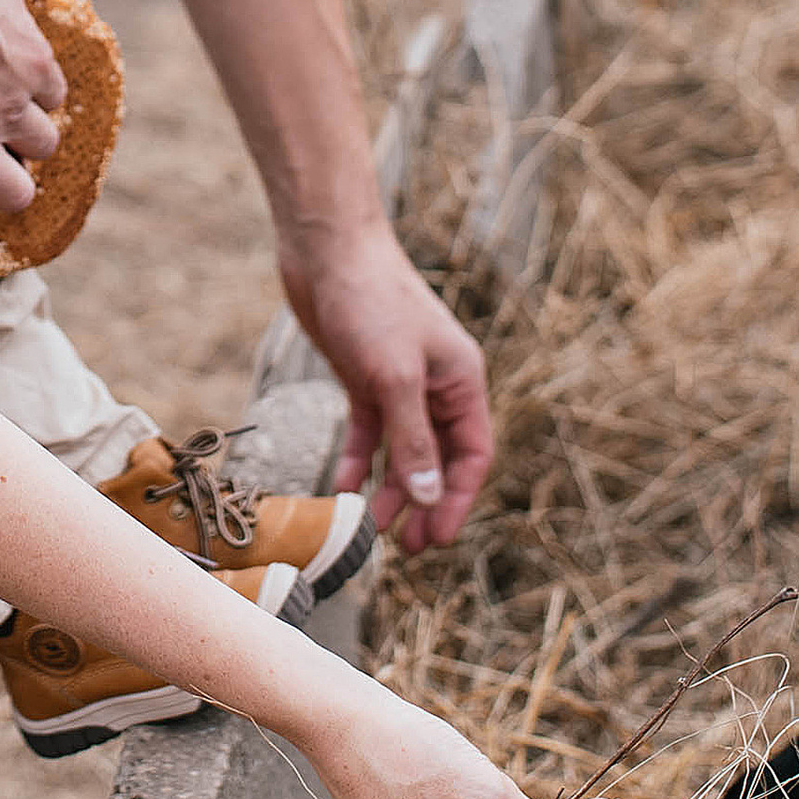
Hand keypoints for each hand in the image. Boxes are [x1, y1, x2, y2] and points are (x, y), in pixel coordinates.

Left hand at [285, 221, 494, 555]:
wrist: (327, 250)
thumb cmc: (370, 301)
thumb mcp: (394, 376)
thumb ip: (413, 437)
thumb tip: (428, 496)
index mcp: (462, 380)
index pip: (471, 454)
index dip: (456, 499)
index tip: (436, 539)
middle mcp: (437, 385)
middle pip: (439, 458)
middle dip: (425, 503)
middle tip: (408, 548)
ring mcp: (400, 382)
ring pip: (404, 450)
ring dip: (392, 488)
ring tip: (373, 527)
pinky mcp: (364, 377)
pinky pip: (371, 431)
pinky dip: (361, 459)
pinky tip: (346, 487)